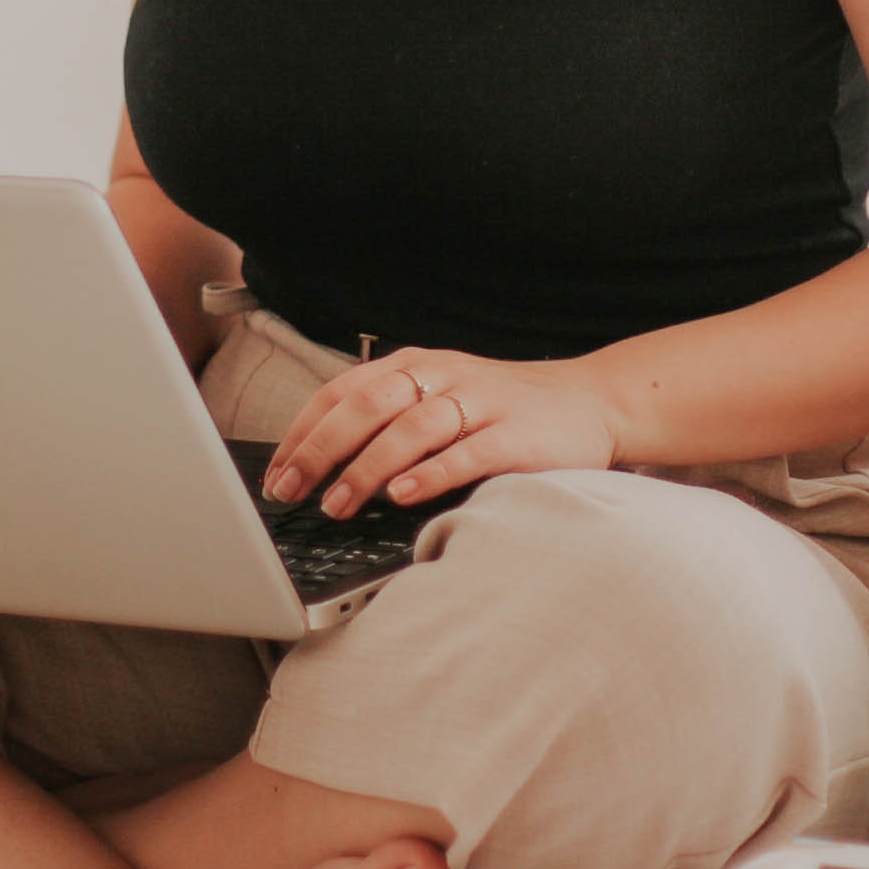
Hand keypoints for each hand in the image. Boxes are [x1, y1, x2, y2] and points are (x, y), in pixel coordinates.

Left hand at [263, 348, 617, 515]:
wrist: (591, 403)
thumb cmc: (503, 410)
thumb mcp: (441, 398)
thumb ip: (389, 418)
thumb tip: (319, 464)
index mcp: (417, 364)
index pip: (344, 390)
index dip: (305, 431)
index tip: (277, 473)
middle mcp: (444, 375)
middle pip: (368, 404)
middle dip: (322, 449)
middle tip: (293, 491)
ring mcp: (482, 402)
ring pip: (411, 427)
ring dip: (367, 467)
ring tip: (338, 503)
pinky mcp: (516, 434)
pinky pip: (467, 451)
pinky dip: (431, 473)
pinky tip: (403, 495)